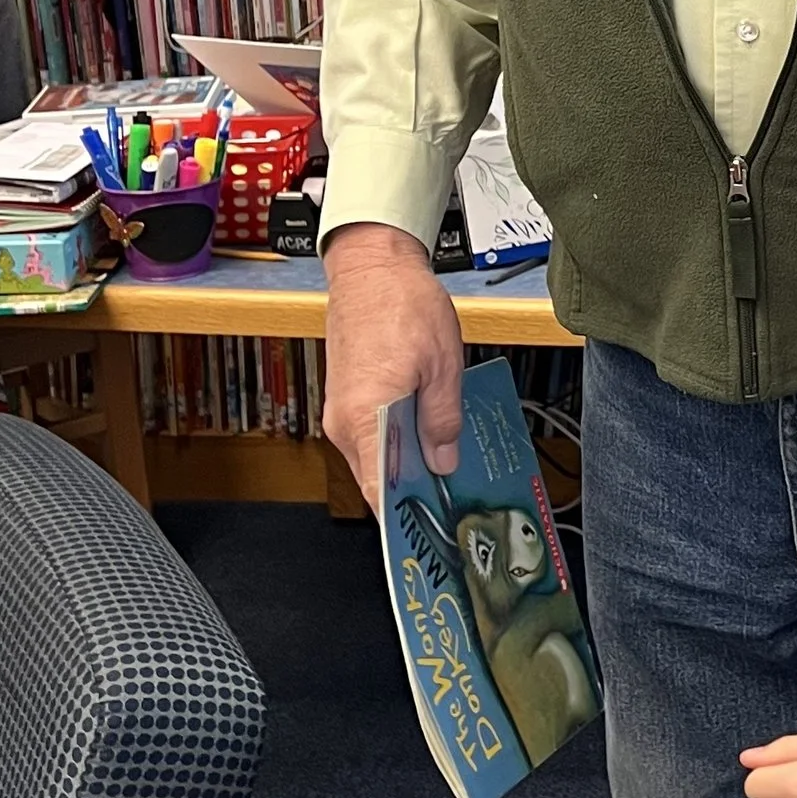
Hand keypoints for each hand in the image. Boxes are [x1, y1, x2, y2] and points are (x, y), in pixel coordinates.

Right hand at [322, 218, 464, 502]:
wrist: (372, 266)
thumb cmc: (402, 304)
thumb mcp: (443, 366)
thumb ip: (442, 421)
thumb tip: (442, 461)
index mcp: (366, 417)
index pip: (377, 488)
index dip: (402, 514)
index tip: (427, 532)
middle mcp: (345, 420)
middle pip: (378, 473)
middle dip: (414, 486)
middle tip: (452, 495)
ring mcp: (343, 408)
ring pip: (377, 452)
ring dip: (409, 459)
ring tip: (448, 461)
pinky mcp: (349, 395)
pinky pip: (374, 429)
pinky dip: (400, 436)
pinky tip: (431, 431)